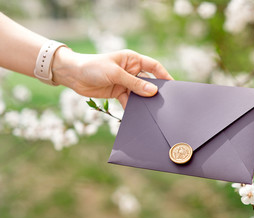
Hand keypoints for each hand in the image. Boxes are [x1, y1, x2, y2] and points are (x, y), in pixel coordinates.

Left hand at [52, 48, 172, 107]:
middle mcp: (131, 70)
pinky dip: (132, 107)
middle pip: (148, 82)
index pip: (154, 66)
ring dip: (143, 101)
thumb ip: (134, 83)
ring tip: (150, 110)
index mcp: (132, 60)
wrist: (72, 75)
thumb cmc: (93, 67)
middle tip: (163, 102)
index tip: (173, 86)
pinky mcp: (118, 92)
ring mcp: (125, 82)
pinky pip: (129, 101)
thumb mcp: (115, 74)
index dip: (164, 75)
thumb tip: (153, 92)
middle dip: (154, 91)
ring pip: (139, 93)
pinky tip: (136, 114)